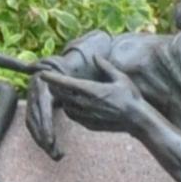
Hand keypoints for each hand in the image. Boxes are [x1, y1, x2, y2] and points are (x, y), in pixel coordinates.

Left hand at [32, 67, 148, 138]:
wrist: (137, 120)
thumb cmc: (131, 97)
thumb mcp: (120, 77)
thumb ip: (105, 66)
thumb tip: (95, 56)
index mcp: (92, 90)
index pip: (66, 83)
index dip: (53, 78)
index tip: (43, 74)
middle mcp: (86, 104)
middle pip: (62, 95)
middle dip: (54, 88)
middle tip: (50, 81)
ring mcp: (87, 115)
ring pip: (66, 106)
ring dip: (62, 99)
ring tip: (61, 92)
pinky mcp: (89, 124)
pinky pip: (73, 116)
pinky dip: (70, 109)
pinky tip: (73, 105)